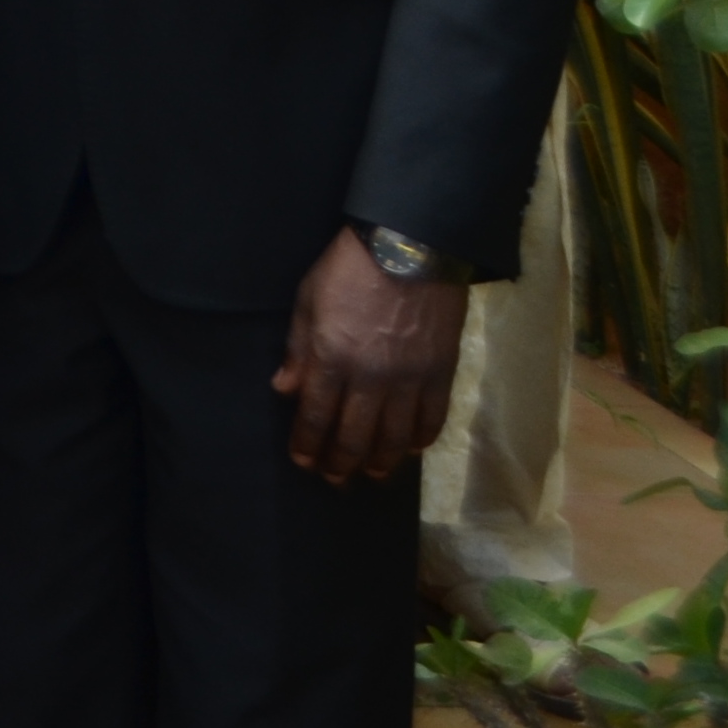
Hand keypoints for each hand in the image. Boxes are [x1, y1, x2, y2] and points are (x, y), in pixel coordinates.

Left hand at [273, 227, 466, 487]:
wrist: (411, 248)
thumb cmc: (349, 269)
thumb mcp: (307, 301)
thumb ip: (297, 350)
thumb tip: (284, 390)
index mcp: (332, 359)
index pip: (315, 416)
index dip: (307, 444)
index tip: (303, 461)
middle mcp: (371, 379)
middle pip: (355, 436)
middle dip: (341, 463)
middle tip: (333, 479)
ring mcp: (410, 380)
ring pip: (395, 438)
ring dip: (381, 461)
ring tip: (370, 474)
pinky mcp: (442, 374)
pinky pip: (432, 419)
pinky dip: (421, 439)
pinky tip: (411, 449)